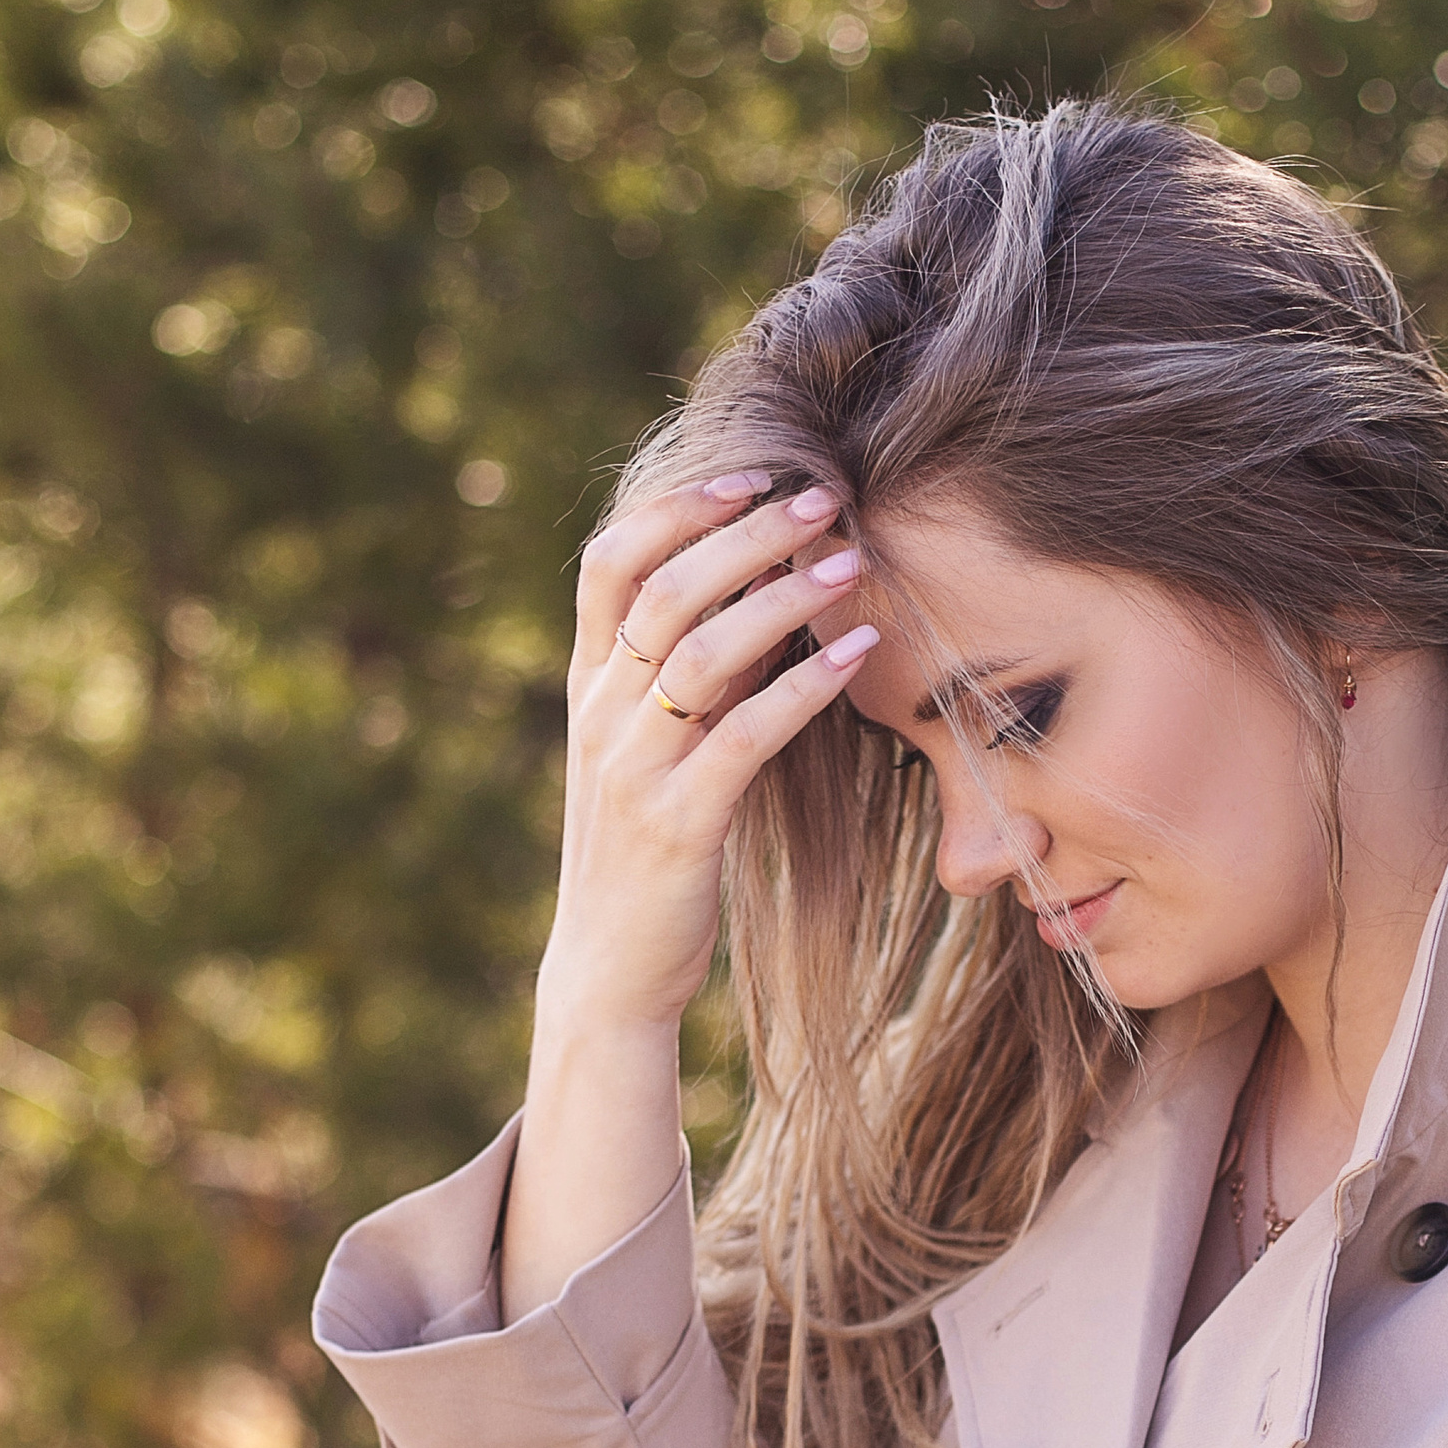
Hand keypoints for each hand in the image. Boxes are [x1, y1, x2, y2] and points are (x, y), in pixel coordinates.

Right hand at [498, 472, 877, 1314]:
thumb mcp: (653, 753)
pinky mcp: (677, 824)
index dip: (676, 509)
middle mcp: (600, 718)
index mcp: (589, 690)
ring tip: (851, 564)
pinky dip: (804, 689)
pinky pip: (742, 736)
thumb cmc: (648, 854)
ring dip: (782, 600)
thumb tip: (765, 597)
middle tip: (822, 499)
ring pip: (701, 653)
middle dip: (747, 537)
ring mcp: (632, 771)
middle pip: (664, 591)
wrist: (610, 971)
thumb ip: (690, 679)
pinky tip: (858, 660)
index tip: (749, 476)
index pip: (610, 565)